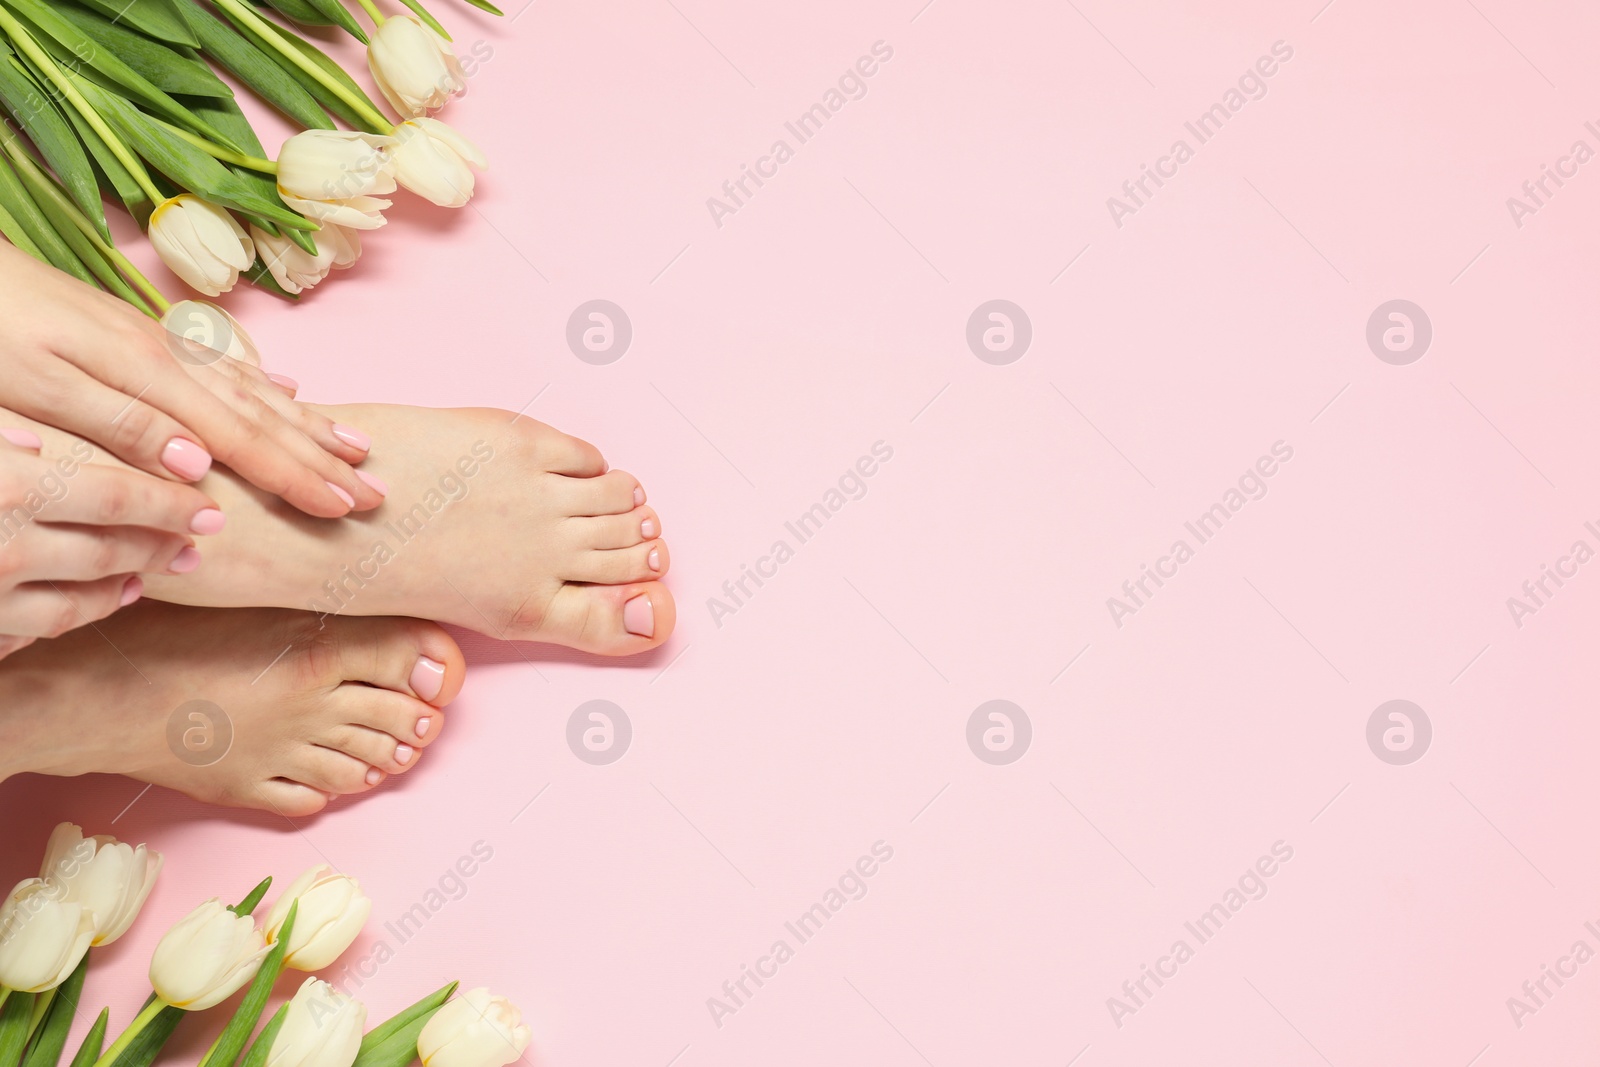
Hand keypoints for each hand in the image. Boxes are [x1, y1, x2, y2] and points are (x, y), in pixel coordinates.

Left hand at [0, 242, 382, 517]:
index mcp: (146, 374)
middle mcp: (166, 353)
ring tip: (354, 445)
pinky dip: (261, 383)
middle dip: (321, 458)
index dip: (295, 477)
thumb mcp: (33, 388)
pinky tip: (284, 390)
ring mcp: (156, 339)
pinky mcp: (138, 332)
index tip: (344, 508)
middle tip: (374, 492)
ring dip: (307, 423)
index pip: (240, 439)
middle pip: (260, 416)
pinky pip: (222, 364)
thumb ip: (118, 425)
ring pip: (250, 389)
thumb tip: (200, 463)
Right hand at [0, 430, 219, 652]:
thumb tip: (35, 445)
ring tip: (149, 574)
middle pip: (107, 553)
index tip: (209, 511)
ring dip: (122, 587)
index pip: (114, 498)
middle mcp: (3, 546)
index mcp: (8, 487)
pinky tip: (95, 599)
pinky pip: (36, 629)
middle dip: (159, 551)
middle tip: (194, 547)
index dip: (171, 506)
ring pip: (78, 602)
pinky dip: (75, 613)